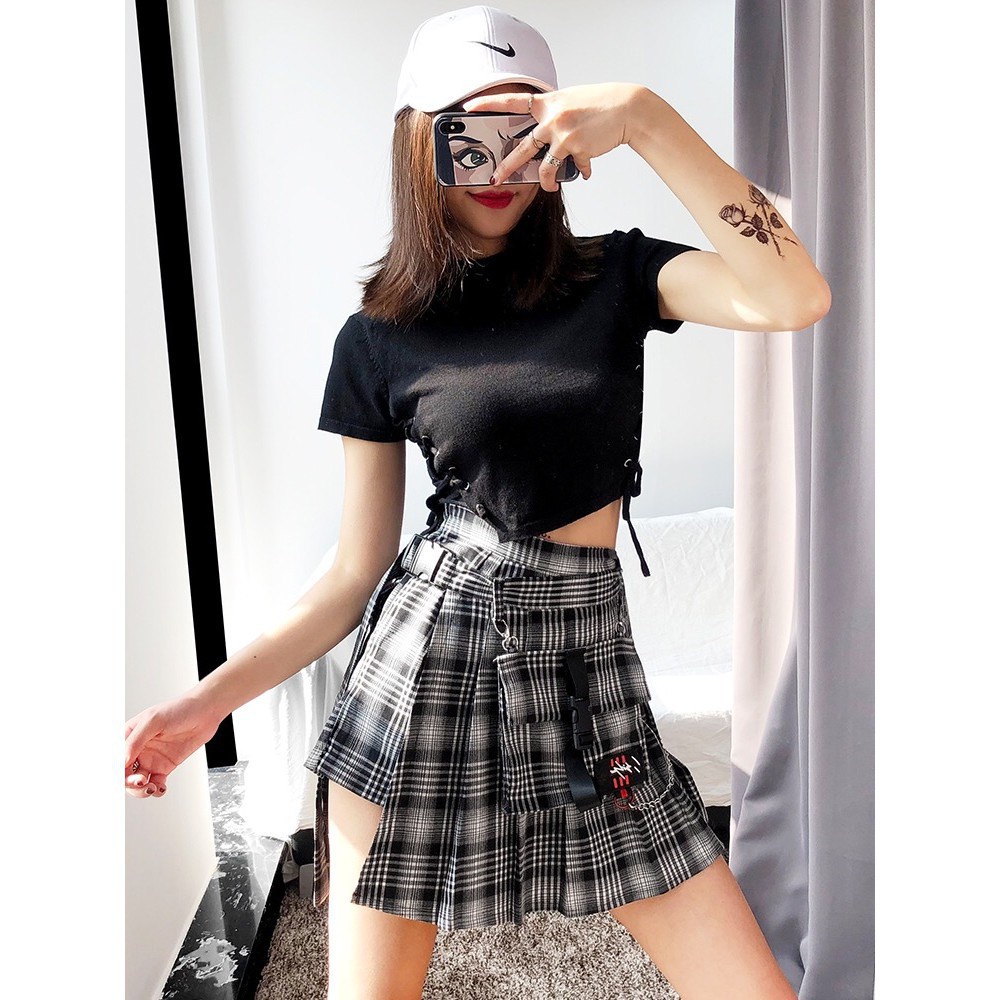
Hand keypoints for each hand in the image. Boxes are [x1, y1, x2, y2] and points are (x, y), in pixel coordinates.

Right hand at [124, 694, 222, 797]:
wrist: (206, 712)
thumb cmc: (180, 709)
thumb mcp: (154, 720)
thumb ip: (136, 740)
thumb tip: (123, 760)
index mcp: (129, 735)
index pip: (116, 758)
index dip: (117, 770)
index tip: (123, 777)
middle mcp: (138, 749)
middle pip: (124, 774)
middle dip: (129, 782)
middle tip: (140, 781)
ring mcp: (151, 758)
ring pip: (138, 783)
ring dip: (141, 790)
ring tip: (151, 787)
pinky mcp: (165, 766)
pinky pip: (155, 783)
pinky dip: (156, 790)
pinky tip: (160, 787)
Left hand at [460, 82, 647, 191]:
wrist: (628, 108)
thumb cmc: (602, 103)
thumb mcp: (573, 100)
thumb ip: (556, 114)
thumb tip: (546, 135)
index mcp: (548, 102)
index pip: (512, 101)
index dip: (489, 104)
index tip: (469, 107)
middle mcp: (552, 117)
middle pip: (521, 147)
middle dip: (507, 167)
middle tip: (495, 179)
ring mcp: (563, 134)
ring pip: (544, 167)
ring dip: (545, 181)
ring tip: (549, 186)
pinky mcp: (577, 149)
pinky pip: (572, 168)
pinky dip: (580, 171)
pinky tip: (585, 171)